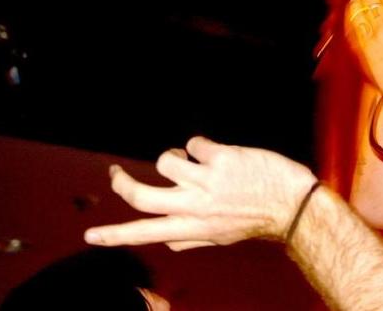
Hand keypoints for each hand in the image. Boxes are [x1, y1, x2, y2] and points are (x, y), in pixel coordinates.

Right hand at [84, 137, 316, 249]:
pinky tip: (217, 152)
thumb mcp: (221, 236)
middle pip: (142, 195)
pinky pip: (194, 143)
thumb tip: (168, 239)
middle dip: (121, 182)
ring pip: (165, 162)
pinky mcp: (221, 159)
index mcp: (192, 228)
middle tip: (114, 173)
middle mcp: (195, 206)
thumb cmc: (257, 218)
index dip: (114, 234)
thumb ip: (192, 237)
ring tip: (187, 157)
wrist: (293, 203)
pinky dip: (200, 144)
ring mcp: (207, 182)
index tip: (90, 234)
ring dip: (170, 155)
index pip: (145, 234)